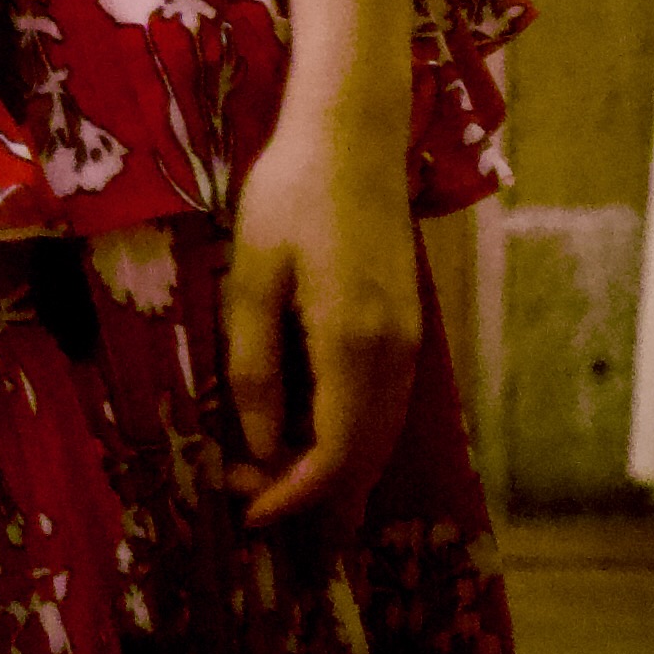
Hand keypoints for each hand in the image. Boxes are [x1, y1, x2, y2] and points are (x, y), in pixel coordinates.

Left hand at [219, 83, 421, 525]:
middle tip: (242, 494)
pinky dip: (348, 439)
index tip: (249, 514)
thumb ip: (256, 366)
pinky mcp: (409, 330)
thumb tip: (261, 446)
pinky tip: (304, 436)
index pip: (337, 454)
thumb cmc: (290, 196)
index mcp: (356, 345)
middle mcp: (398, 357)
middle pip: (365, 458)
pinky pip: (382, 409)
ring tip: (263, 475)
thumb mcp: (251, 277)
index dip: (295, 495)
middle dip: (307, 491)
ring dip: (328, 468)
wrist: (354, 138)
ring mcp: (411, 345)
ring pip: (378, 438)